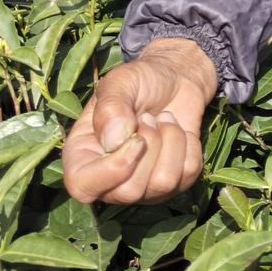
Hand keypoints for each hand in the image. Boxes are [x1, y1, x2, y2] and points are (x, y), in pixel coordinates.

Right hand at [62, 38, 217, 204]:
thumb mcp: (120, 81)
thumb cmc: (141, 81)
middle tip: (149, 117)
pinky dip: (189, 144)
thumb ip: (110, 108)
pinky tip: (177, 129)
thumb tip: (113, 142)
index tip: (136, 139)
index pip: (83, 186)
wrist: (176, 79)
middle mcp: (109, 180)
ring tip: (162, 120)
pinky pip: (188, 174)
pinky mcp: (173, 184)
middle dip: (150, 145)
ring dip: (171, 140)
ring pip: (164, 184)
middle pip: (130, 191)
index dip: (113, 169)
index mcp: (82, 157)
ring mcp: (142, 187)